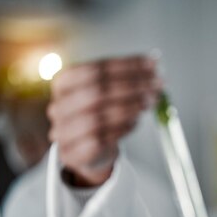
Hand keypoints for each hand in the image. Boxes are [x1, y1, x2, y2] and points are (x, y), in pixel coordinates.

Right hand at [48, 55, 160, 185]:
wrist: (86, 151)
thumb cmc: (100, 114)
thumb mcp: (108, 92)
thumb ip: (126, 77)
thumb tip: (154, 62)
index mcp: (63, 83)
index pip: (95, 69)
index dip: (126, 66)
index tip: (153, 64)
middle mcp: (58, 106)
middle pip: (97, 92)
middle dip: (132, 86)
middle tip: (158, 85)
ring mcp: (63, 132)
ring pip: (98, 117)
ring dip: (130, 108)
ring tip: (151, 101)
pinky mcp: (72, 154)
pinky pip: (101, 140)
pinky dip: (122, 129)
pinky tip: (136, 122)